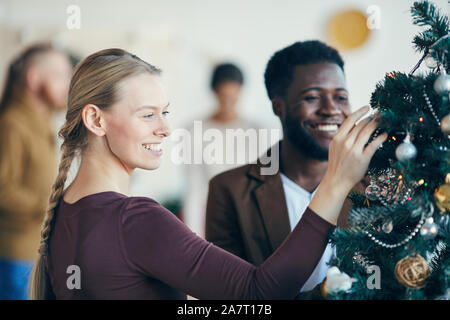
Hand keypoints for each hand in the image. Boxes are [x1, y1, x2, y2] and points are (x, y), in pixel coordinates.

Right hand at [309, 106, 386, 224]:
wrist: (336, 181)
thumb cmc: (337, 165)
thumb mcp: (335, 148)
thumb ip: (343, 137)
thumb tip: (355, 125)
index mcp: (337, 138)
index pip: (350, 120)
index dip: (360, 112)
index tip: (368, 107)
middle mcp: (345, 142)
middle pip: (361, 125)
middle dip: (372, 117)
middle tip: (380, 113)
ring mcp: (353, 150)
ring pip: (368, 132)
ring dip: (377, 124)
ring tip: (383, 121)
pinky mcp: (362, 158)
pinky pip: (374, 145)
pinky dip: (380, 138)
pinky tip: (384, 134)